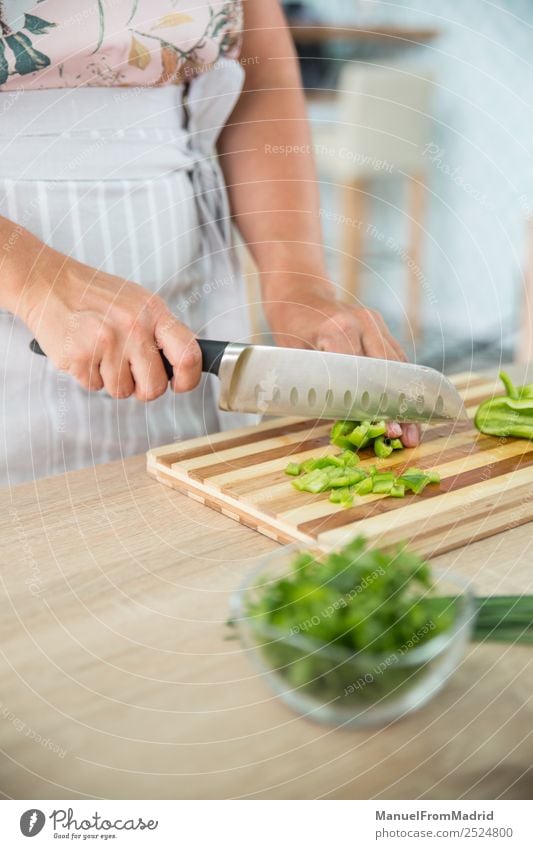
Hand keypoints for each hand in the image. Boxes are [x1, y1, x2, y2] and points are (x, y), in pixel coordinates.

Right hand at [19, 245, 201, 400]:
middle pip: (154, 386)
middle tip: (130, 373)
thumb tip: (182, 368)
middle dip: (143, 388)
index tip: (179, 385)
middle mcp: (134, 327)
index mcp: (153, 312)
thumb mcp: (138, 302)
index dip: (188, 379)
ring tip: (100, 352)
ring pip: (123, 392)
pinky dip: (89, 376)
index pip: (188, 354)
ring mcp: (106, 342)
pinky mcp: (80, 356)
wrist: (48, 282)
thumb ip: (160, 332)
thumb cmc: (96, 296)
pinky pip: (95, 387)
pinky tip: (84, 351)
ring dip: (111, 380)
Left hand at [264, 287, 420, 447]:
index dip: (376, 406)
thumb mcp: (294, 361)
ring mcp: (374, 321)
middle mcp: (361, 322)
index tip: (387, 430)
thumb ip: (319, 389)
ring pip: (399, 366)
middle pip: (388, 374)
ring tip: (413, 430)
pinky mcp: (380, 324)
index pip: (363, 376)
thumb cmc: (289, 332)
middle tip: (407, 438)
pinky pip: (396, 358)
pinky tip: (409, 409)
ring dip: (408, 400)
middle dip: (400, 409)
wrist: (297, 294)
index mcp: (336, 330)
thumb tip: (344, 427)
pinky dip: (402, 384)